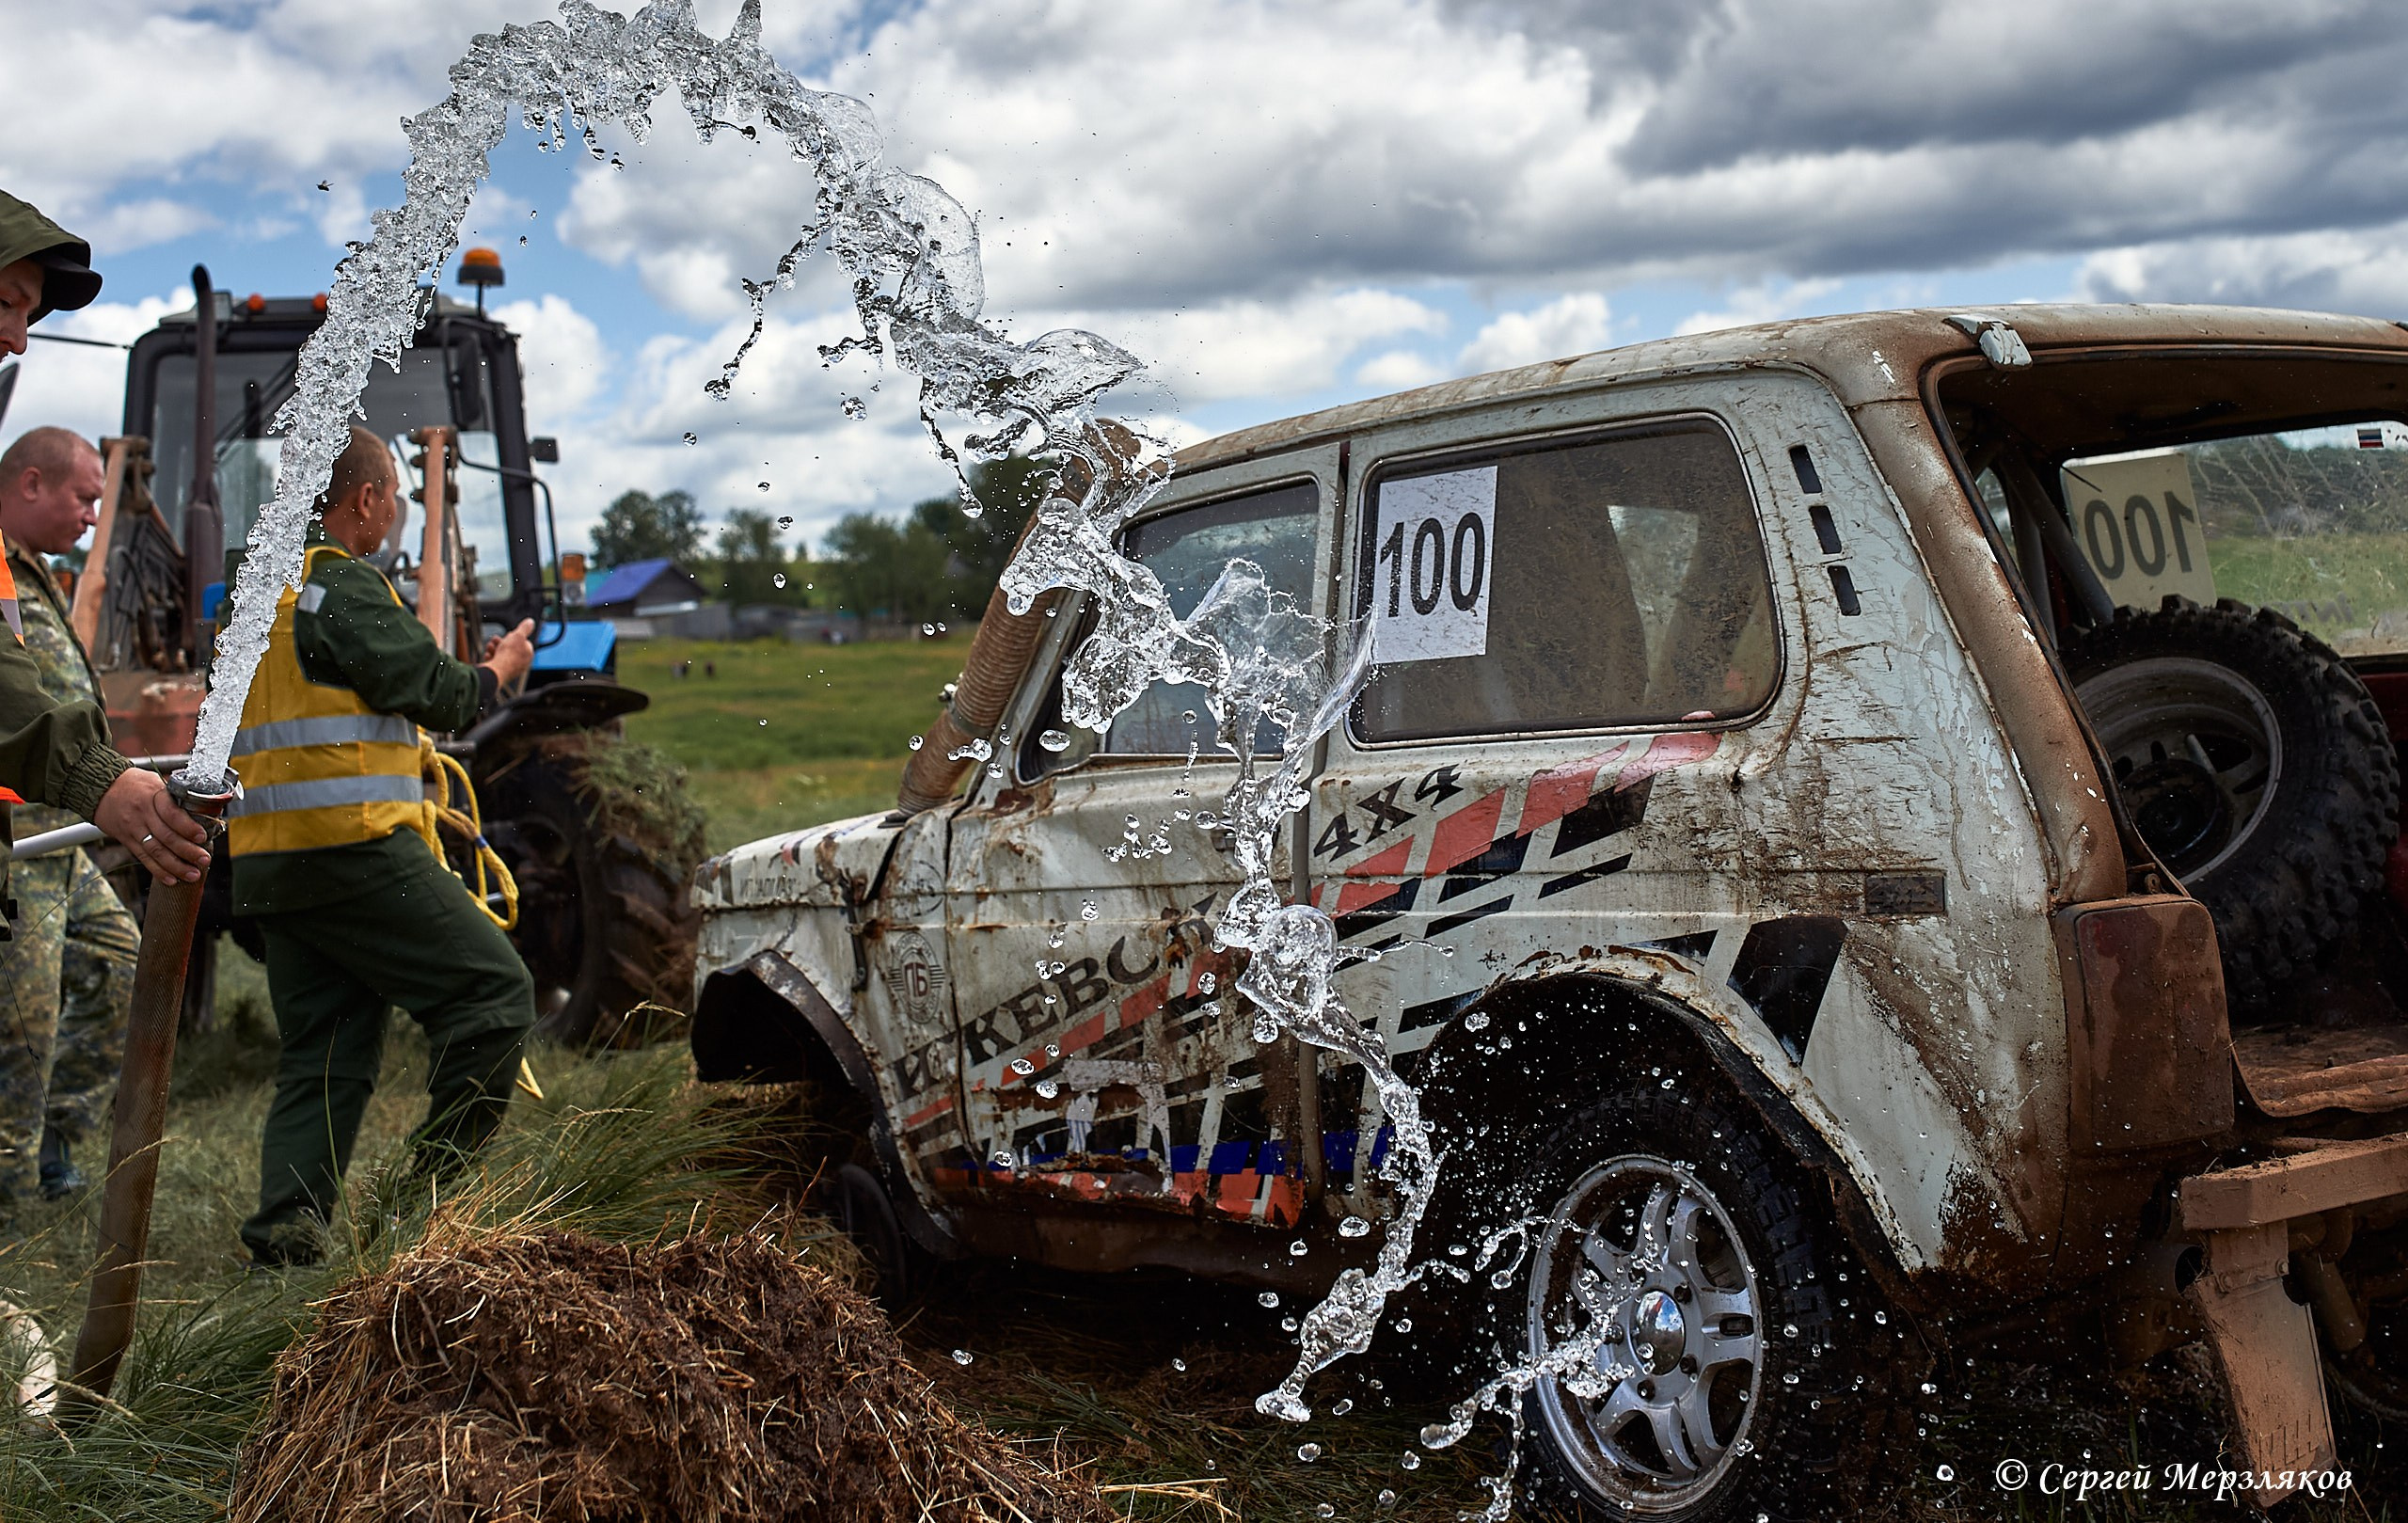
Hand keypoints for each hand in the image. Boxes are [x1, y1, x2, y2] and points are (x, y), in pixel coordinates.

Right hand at [93, 768, 210, 883]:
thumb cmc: (135, 784)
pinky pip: (143, 858)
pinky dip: (158, 870)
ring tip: (193, 874)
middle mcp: (143, 813)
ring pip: (156, 851)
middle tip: (204, 860)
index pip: (172, 813)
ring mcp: (133, 828)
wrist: (101, 788)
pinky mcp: (126, 840)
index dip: (188, 827)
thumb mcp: (156, 780)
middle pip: (166, 836)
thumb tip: (205, 805)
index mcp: (153, 795)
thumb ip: (176, 794)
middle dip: (188, 851)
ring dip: (176, 866)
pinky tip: (172, 880)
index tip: (203, 837)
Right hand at [479, 618, 535, 698]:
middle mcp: (521, 664)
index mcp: (528, 655)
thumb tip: (531, 622)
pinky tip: (488, 655)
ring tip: (490, 646)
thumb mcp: (518, 635)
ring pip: (502, 655)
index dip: (515, 637)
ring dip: (494, 648)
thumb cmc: (508, 654)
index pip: (523, 642)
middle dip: (501, 642)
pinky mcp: (501, 674)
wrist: (497, 672)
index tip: (510, 635)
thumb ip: (525, 628)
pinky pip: (496, 663)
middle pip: (511, 648)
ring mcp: (511, 670)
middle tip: (495, 639)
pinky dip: (491, 657)